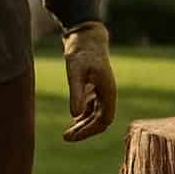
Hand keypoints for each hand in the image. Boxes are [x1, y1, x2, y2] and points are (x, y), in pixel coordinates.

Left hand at [61, 21, 117, 142]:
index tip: (73, 136)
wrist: (86, 35)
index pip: (104, 121)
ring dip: (83, 126)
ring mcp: (103, 91)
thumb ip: (76, 93)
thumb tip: (74, 115)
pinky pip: (92, 108)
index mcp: (108, 92)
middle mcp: (108, 94)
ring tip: (67, 134)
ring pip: (96, 116)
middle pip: (100, 121)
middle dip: (85, 131)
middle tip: (66, 138)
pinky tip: (73, 121)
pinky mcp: (96, 87)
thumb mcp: (75, 71)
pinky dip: (83, 116)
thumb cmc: (81, 52)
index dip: (90, 131)